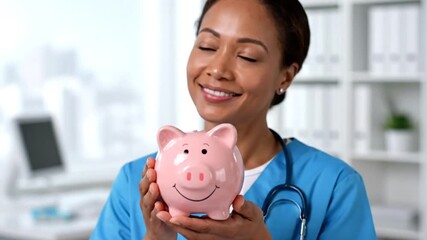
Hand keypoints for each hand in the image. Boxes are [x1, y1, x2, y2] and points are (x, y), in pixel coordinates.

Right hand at [139, 157, 176, 239]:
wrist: (161, 232)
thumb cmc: (164, 208)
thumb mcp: (164, 193)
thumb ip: (166, 181)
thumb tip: (177, 164)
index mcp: (149, 190)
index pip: (146, 177)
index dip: (147, 168)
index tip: (151, 160)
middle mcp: (146, 199)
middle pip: (144, 187)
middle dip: (147, 178)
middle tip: (152, 171)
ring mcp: (148, 211)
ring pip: (147, 201)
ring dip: (150, 193)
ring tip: (154, 186)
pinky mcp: (154, 223)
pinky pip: (154, 216)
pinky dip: (155, 211)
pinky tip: (158, 206)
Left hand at [156, 195, 271, 239]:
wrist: (253, 238)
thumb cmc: (252, 223)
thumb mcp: (254, 214)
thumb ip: (246, 207)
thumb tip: (238, 202)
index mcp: (224, 230)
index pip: (203, 227)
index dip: (188, 223)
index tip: (175, 217)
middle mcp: (213, 237)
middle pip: (189, 233)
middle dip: (173, 223)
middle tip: (158, 212)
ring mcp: (209, 238)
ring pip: (187, 233)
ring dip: (173, 224)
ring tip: (158, 210)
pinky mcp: (205, 237)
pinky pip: (190, 232)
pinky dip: (178, 224)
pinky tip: (168, 213)